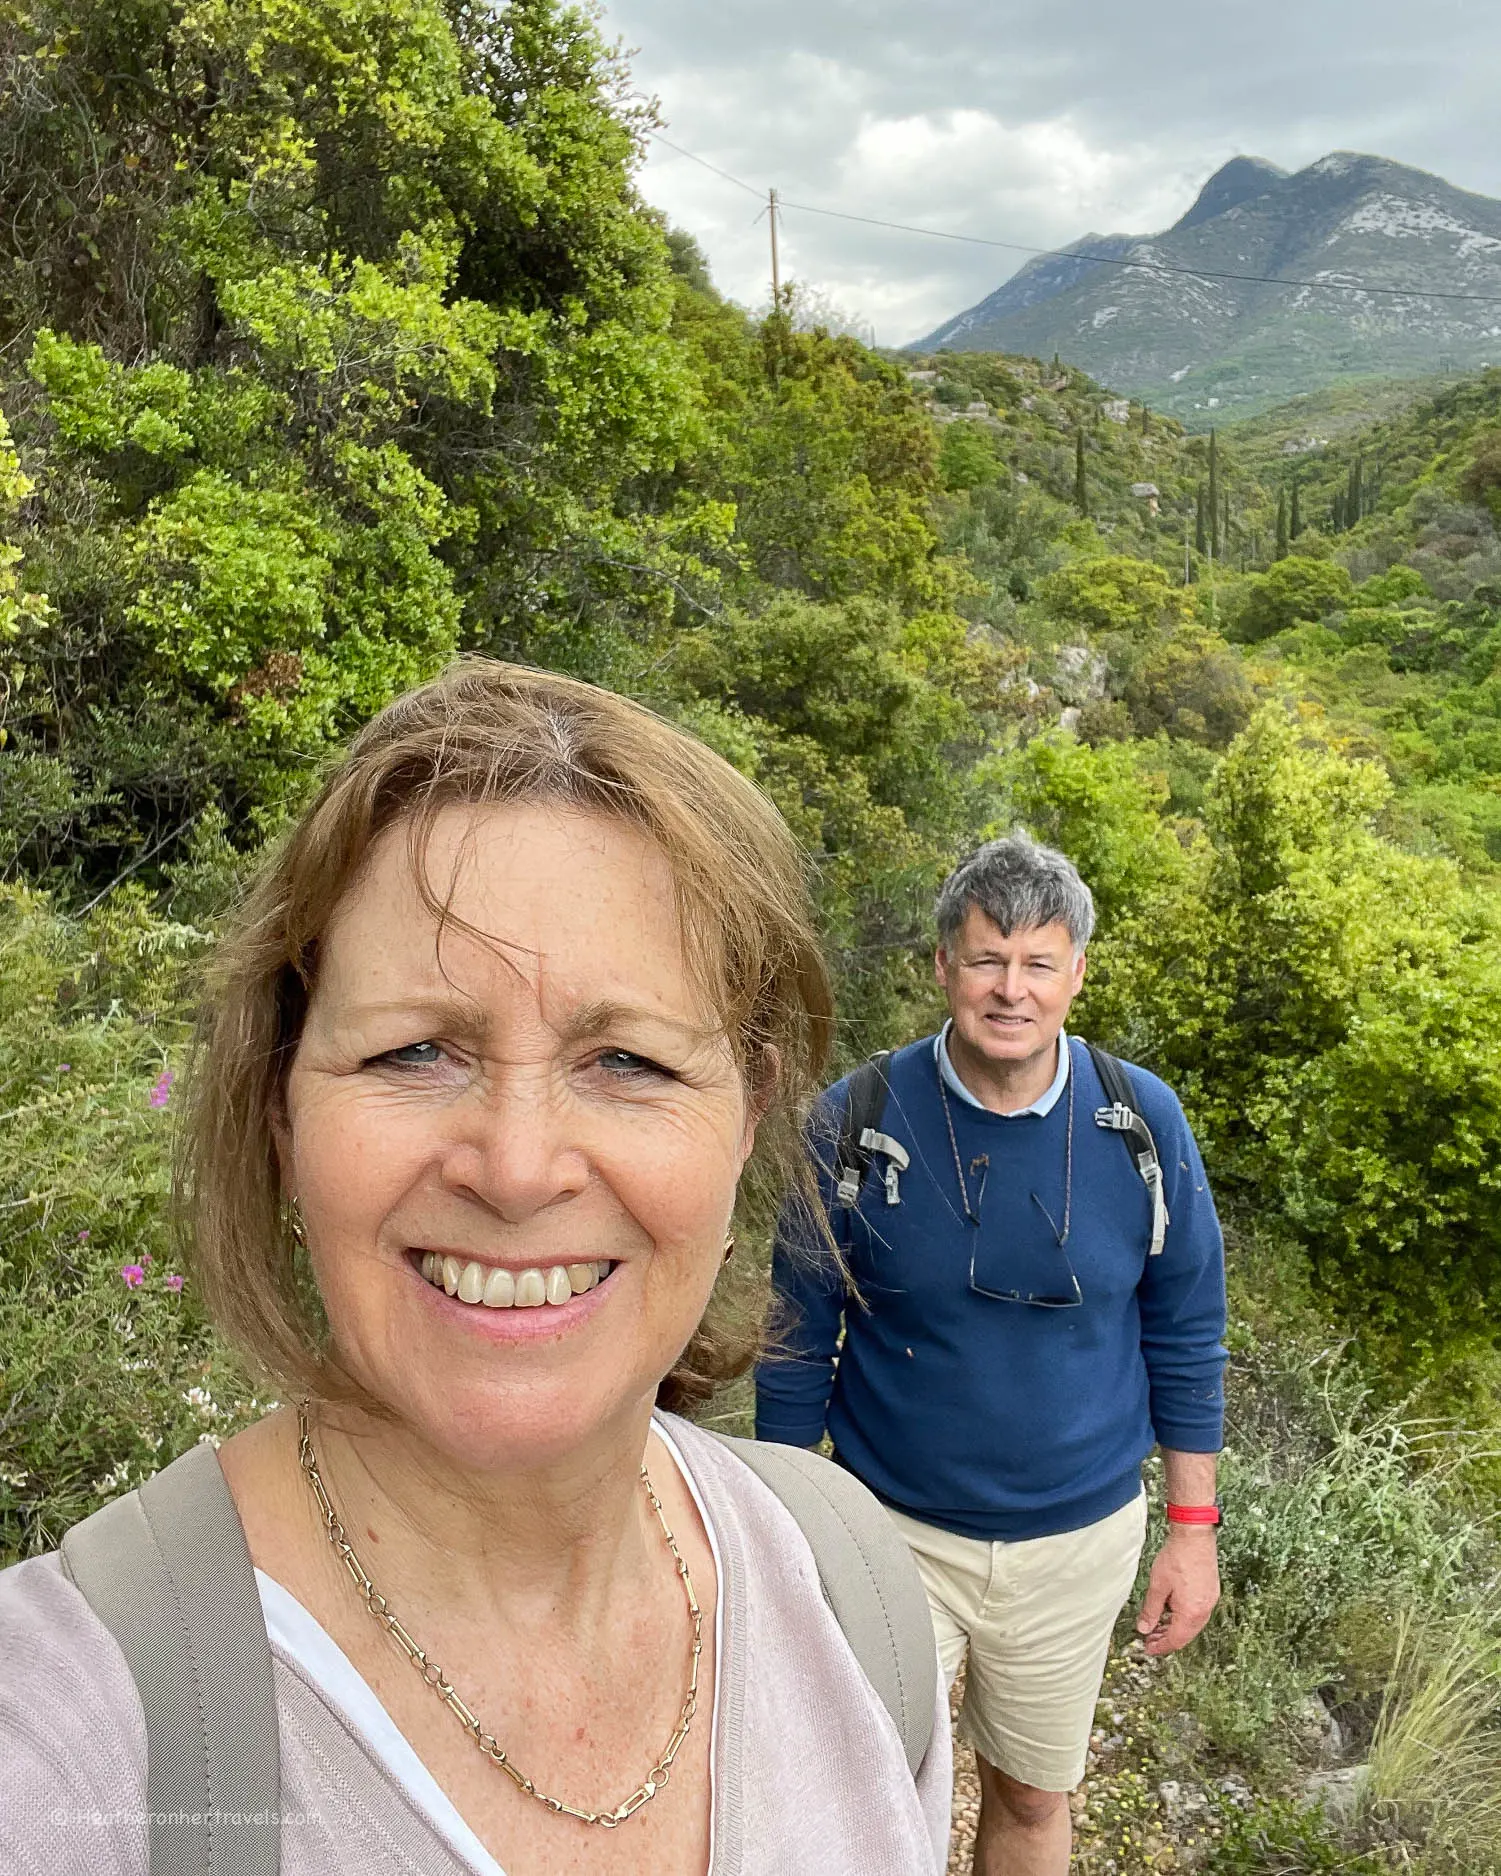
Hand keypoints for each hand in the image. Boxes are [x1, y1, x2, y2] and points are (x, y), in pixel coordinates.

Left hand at [1135, 1526, 1219, 1656]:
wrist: (1195, 1535)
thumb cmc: (1177, 1557)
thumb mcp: (1157, 1585)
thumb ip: (1150, 1610)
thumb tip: (1144, 1629)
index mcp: (1191, 1613)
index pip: (1176, 1639)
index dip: (1161, 1646)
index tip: (1148, 1648)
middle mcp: (1204, 1610)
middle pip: (1186, 1634)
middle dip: (1167, 1638)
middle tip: (1150, 1639)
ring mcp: (1210, 1600)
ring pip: (1192, 1624)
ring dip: (1175, 1627)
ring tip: (1158, 1624)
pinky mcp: (1211, 1590)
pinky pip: (1197, 1612)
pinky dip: (1184, 1616)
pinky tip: (1172, 1610)